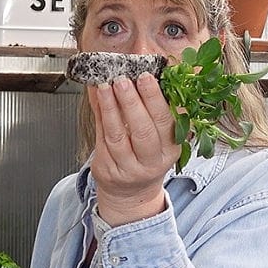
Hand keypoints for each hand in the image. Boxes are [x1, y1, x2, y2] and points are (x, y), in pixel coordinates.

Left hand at [88, 72, 179, 225]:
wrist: (132, 192)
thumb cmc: (147, 157)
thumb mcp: (161, 138)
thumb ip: (154, 110)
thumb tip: (141, 75)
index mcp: (171, 149)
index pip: (164, 122)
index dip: (154, 99)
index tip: (146, 77)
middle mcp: (151, 162)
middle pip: (142, 131)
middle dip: (131, 102)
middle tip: (123, 79)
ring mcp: (128, 169)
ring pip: (117, 136)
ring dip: (110, 107)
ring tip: (105, 86)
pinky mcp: (108, 170)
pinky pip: (101, 139)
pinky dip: (98, 116)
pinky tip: (97, 99)